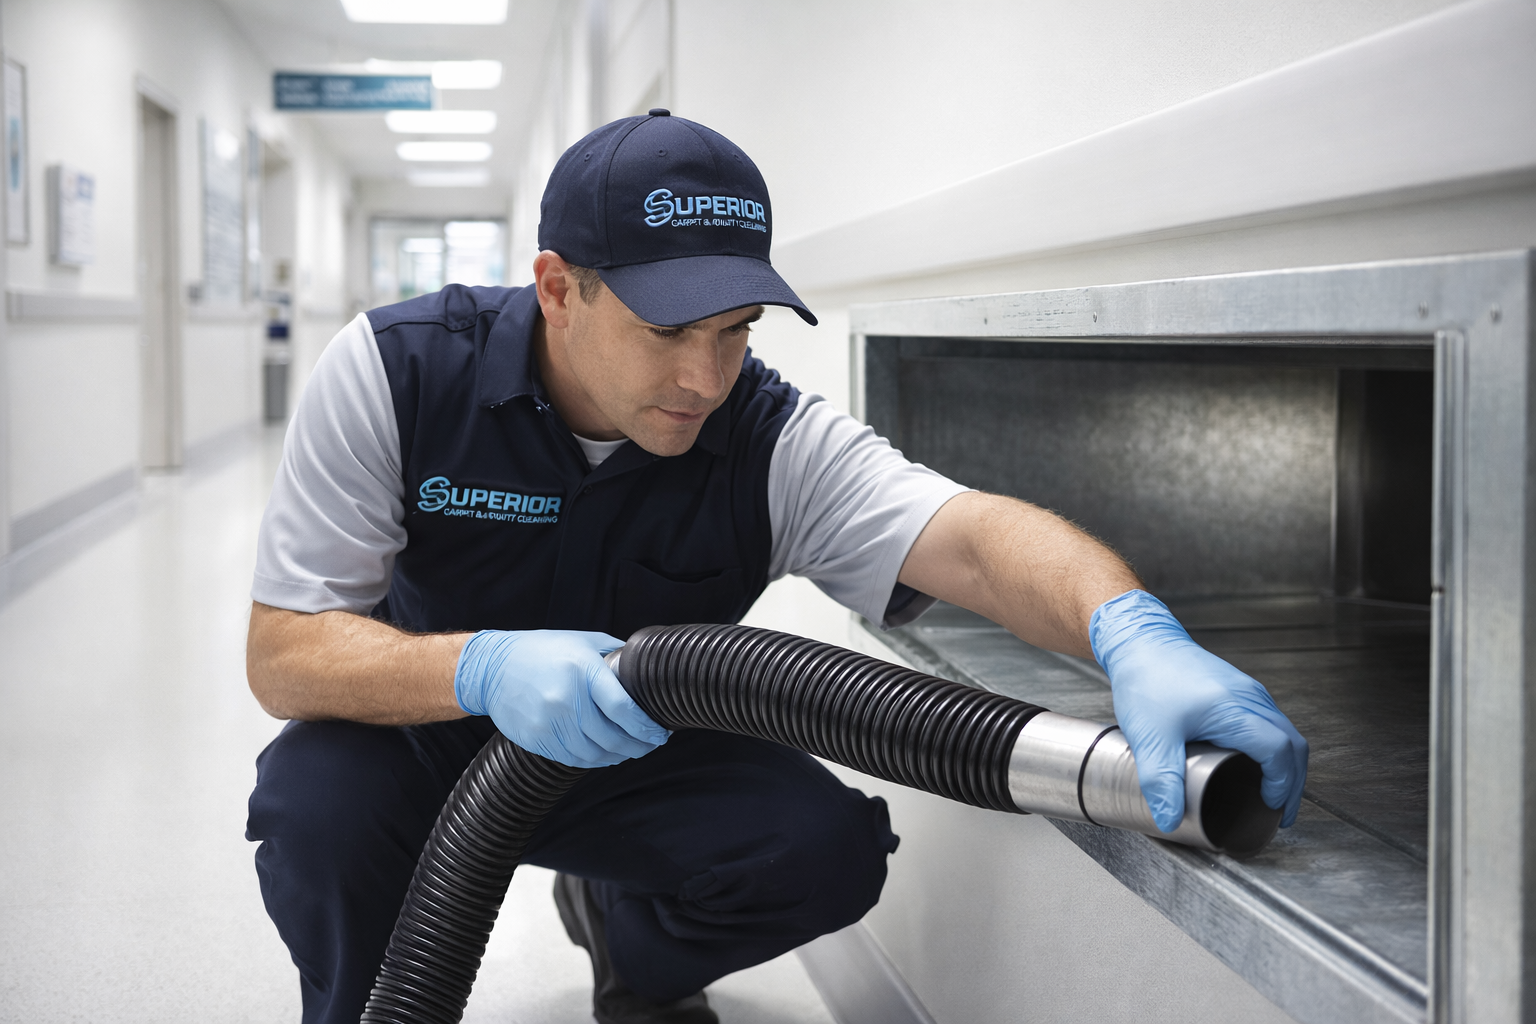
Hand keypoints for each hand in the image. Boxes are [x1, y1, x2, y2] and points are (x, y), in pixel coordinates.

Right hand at [454, 629, 669, 767]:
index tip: (660, 732)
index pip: (623, 709)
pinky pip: (574, 759)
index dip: (646, 728)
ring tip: (631, 751)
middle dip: (639, 746)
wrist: (492, 668)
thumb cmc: (542, 651)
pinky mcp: (538, 739)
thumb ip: (613, 656)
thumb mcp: (582, 642)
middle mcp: (567, 699)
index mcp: (582, 671)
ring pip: (595, 754)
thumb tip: (642, 671)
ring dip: (619, 756)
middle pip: (613, 737)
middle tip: (651, 744)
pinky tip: (605, 755)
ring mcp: (550, 722)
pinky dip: (595, 761)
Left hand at [1090, 590, 1307, 831]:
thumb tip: (1170, 819)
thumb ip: (1160, 780)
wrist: (1138, 639)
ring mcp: (1246, 690)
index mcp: (1236, 709)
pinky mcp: (1236, 688)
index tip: (1274, 807)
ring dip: (1284, 763)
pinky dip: (1271, 746)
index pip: (1281, 751)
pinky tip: (1254, 760)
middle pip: (1292, 743)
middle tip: (1281, 810)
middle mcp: (1249, 697)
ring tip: (1271, 792)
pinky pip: (1268, 720)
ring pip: (1283, 730)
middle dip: (1293, 781)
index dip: (1283, 784)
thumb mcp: (1150, 736)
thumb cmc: (1146, 678)